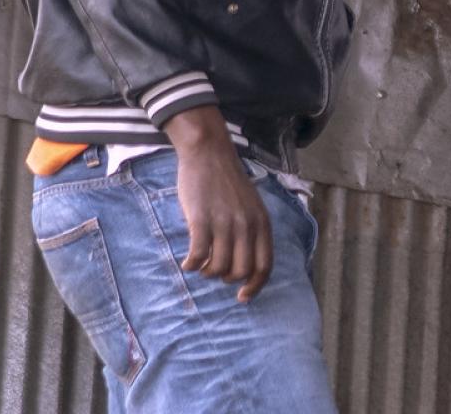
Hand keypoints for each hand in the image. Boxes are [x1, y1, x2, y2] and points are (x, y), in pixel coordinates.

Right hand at [164, 107, 271, 301]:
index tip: (242, 297)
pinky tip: (187, 262)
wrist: (209, 153)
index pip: (264, 266)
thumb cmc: (227, 182)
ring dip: (207, 272)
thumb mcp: (251, 206)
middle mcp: (247, 226)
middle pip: (240, 271)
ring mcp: (225, 223)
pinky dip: (191, 264)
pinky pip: (198, 255)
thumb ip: (252, 231)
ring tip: (200, 264)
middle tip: (214, 271)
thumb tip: (245, 263)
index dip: (254, 286)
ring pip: (218, 267)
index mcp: (262, 224)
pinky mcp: (201, 220)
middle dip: (226, 278)